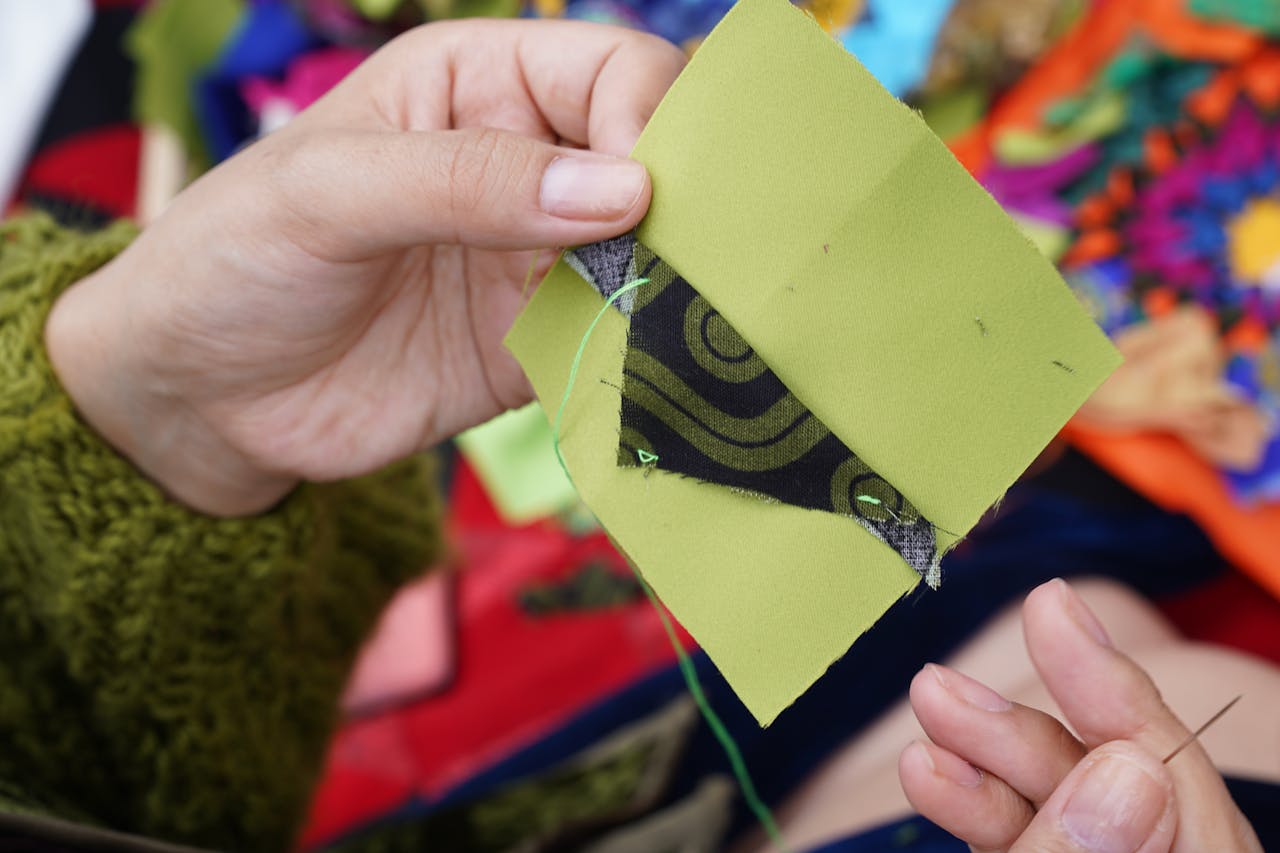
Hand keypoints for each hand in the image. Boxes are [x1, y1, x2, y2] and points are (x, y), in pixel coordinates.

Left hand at [46, 20, 684, 515]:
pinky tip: (656, 375)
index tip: (648, 194)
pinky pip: (620, 342)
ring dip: (678, 288)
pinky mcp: (540, 345)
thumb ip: (466, 181)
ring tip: (686, 325)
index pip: (614, 72)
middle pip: (658, 160)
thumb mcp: (330, 194)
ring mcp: (538, 259)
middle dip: (692, 205)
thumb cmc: (236, 257)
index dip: (651, 121)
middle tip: (701, 263)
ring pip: (655, 255)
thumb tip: (625, 190)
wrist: (202, 398)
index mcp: (478, 84)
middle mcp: (526, 165)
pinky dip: (647, 357)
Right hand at [899, 579, 1261, 851]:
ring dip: (979, 764)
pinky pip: (1028, 835)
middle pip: (1101, 778)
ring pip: (1056, 805)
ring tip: (924, 737)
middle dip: (1011, 730)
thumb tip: (1126, 768)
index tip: (1048, 601)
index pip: (1168, 760)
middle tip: (937, 689)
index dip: (1104, 676)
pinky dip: (980, 807)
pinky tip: (936, 776)